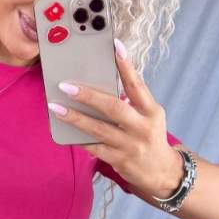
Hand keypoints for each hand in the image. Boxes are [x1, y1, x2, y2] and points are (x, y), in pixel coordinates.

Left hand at [49, 42, 182, 195]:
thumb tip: (102, 84)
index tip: (115, 45)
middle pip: (114, 107)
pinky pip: (94, 148)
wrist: (162, 172)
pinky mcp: (119, 160)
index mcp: (151, 111)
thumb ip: (131, 101)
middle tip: (66, 86)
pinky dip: (79, 139)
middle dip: (89, 96)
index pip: (137, 84)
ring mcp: (130, 145)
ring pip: (99, 129)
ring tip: (56, 107)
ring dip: (75, 118)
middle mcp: (142, 127)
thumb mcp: (149, 116)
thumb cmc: (150, 136)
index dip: (126, 65)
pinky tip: (64, 131)